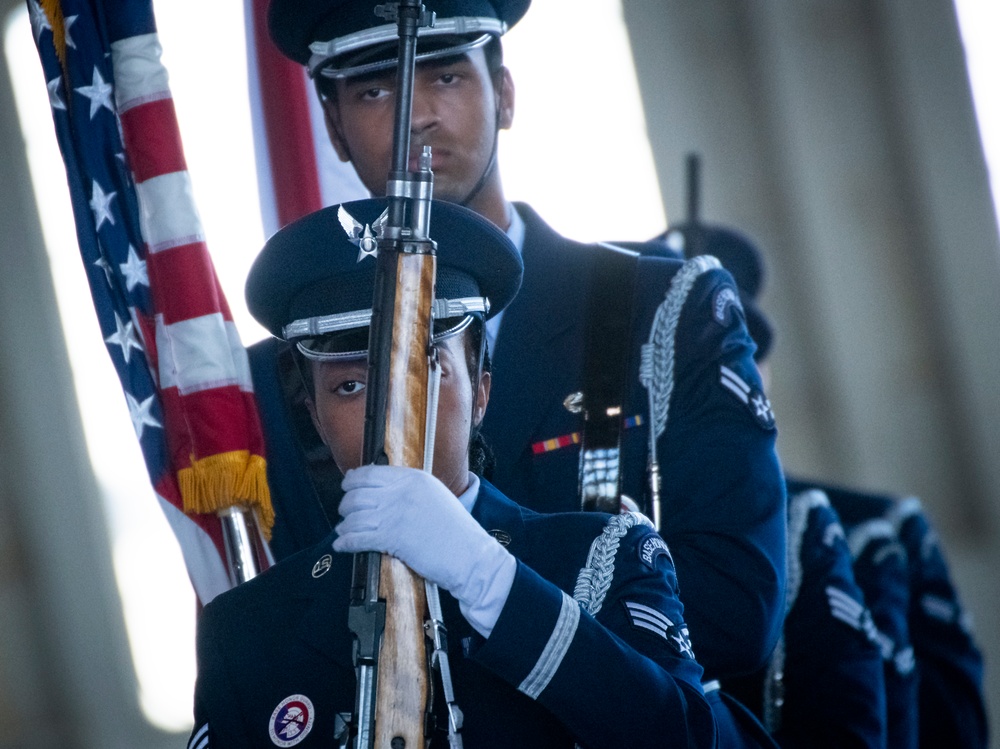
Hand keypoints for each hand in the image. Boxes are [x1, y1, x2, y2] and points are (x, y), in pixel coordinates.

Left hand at [333, 465, 514, 635]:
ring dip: (344, 525)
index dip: (354, 480)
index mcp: (414, 478)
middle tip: (345, 510)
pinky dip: (345, 542)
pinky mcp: (391, 537)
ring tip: (343, 531)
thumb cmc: (457, 531)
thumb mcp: (436, 496)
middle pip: (358, 493)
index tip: (348, 485)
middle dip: (346, 504)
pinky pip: (357, 537)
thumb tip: (386, 491)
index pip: (371, 473)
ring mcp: (395, 514)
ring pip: (354, 516)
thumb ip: (411, 489)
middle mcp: (402, 492)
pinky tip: (341, 545)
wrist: (470, 556)